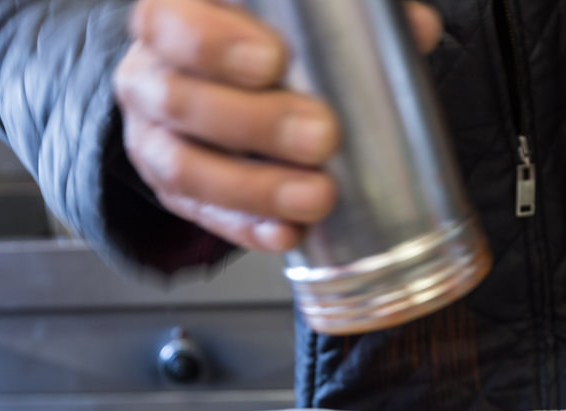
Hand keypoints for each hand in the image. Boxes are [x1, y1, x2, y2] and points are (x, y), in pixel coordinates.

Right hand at [114, 0, 442, 251]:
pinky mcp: (173, 192)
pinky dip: (249, 228)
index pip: (169, 23)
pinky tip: (289, 234)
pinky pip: (203, 217)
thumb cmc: (252, 43)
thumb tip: (416, 28)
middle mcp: (149, 77)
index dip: (213, 45)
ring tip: (318, 196)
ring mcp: (154, 140)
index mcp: (170, 18)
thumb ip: (344, 16)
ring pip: (185, 168)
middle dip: (256, 124)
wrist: (212, 86)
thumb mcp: (286, 18)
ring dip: (257, 188)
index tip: (274, 62)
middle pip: (182, 102)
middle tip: (322, 136)